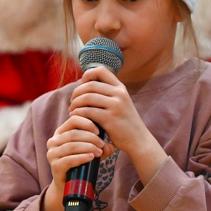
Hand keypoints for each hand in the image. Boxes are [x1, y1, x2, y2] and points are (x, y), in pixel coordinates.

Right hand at [46, 113, 106, 188]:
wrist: (69, 184)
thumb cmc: (81, 163)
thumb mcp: (91, 151)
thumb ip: (101, 146)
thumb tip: (110, 146)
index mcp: (61, 132)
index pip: (73, 120)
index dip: (87, 123)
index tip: (99, 131)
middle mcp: (53, 141)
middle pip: (73, 133)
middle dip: (90, 138)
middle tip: (102, 144)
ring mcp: (52, 153)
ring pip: (71, 146)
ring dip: (88, 147)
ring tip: (99, 152)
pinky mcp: (54, 165)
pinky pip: (68, 159)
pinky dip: (81, 157)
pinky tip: (91, 157)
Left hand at [69, 67, 166, 181]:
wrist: (139, 140)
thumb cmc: (125, 123)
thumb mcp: (121, 103)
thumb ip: (108, 94)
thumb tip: (86, 86)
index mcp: (120, 88)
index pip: (100, 70)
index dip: (87, 75)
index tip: (81, 87)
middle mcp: (119, 94)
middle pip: (90, 85)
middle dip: (76, 92)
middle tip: (72, 102)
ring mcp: (116, 105)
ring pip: (87, 97)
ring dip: (75, 103)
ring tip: (72, 110)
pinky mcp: (110, 118)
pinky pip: (88, 111)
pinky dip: (78, 113)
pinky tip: (75, 116)